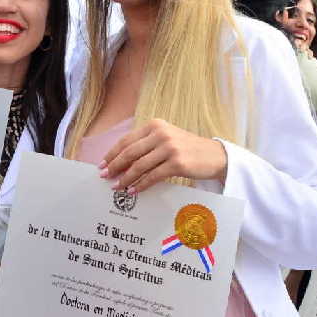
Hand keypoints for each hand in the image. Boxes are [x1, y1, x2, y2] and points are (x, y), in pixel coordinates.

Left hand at [99, 119, 226, 193]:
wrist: (214, 155)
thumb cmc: (187, 149)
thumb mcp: (166, 139)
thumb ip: (146, 145)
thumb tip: (120, 161)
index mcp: (155, 125)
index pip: (127, 140)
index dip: (112, 153)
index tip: (102, 164)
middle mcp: (161, 134)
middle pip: (130, 152)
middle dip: (114, 166)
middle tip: (105, 176)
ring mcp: (169, 148)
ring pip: (139, 166)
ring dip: (125, 179)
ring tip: (117, 187)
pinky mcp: (177, 163)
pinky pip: (152, 176)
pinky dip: (140, 185)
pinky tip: (133, 191)